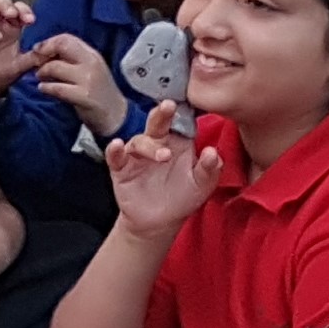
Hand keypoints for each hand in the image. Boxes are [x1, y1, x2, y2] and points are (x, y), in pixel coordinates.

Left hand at [26, 35, 129, 138]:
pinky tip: (43, 89)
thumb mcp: (89, 69)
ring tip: (40, 77)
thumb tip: (46, 52)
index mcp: (92, 54)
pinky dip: (45, 88)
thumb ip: (72, 59)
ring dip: (42, 72)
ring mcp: (88, 79)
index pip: (67, 38)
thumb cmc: (98, 91)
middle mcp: (91, 63)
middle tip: (35, 63)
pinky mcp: (84, 96)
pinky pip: (57, 88)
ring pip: (55, 67)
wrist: (115, 114)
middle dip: (43, 53)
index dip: (49, 42)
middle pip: (61, 45)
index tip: (38, 51)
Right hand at [103, 111, 219, 236]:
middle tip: (169, 106)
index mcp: (178, 142)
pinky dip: (115, 150)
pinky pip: (116, 156)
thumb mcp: (202, 185)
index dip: (183, 113)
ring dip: (150, 146)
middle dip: (162, 113)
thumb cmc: (183, 198)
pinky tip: (117, 146)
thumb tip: (213, 152)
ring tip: (163, 156)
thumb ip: (210, 168)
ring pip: (140, 140)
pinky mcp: (122, 169)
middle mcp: (157, 143)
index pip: (180, 122)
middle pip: (158, 122)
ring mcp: (138, 155)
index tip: (187, 104)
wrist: (160, 223)